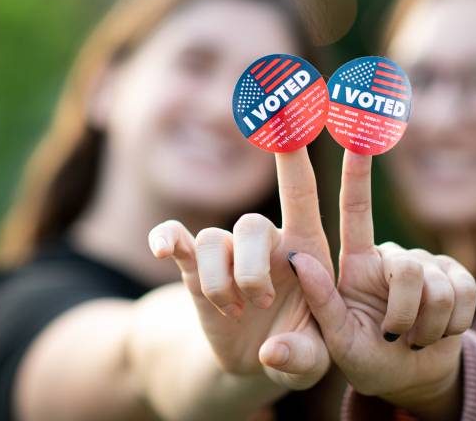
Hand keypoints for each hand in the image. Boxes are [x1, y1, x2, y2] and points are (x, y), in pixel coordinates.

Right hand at [148, 148, 332, 389]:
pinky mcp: (195, 270)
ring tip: (233, 312)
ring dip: (219, 282)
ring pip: (212, 241)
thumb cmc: (300, 350)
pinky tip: (162, 248)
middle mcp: (265, 241)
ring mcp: (227, 253)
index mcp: (305, 248)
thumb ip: (302, 358)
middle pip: (251, 224)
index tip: (288, 114)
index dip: (293, 155)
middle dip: (250, 269)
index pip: (300, 192)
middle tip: (260, 304)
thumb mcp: (313, 362)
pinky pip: (177, 241)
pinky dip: (167, 239)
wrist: (257, 361)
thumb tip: (272, 352)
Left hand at [289, 150, 475, 417]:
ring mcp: (427, 264)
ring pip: (438, 286)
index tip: (356, 132)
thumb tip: (296, 257)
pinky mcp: (458, 276)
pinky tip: (439, 333)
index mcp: (356, 263)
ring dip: (428, 325)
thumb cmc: (366, 359)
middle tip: (395, 336)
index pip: (356, 210)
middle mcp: (391, 256)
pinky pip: (465, 294)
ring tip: (414, 337)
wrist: (412, 377)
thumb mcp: (337, 339)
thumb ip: (319, 302)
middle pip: (407, 268)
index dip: (357, 172)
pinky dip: (452, 325)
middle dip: (405, 312)